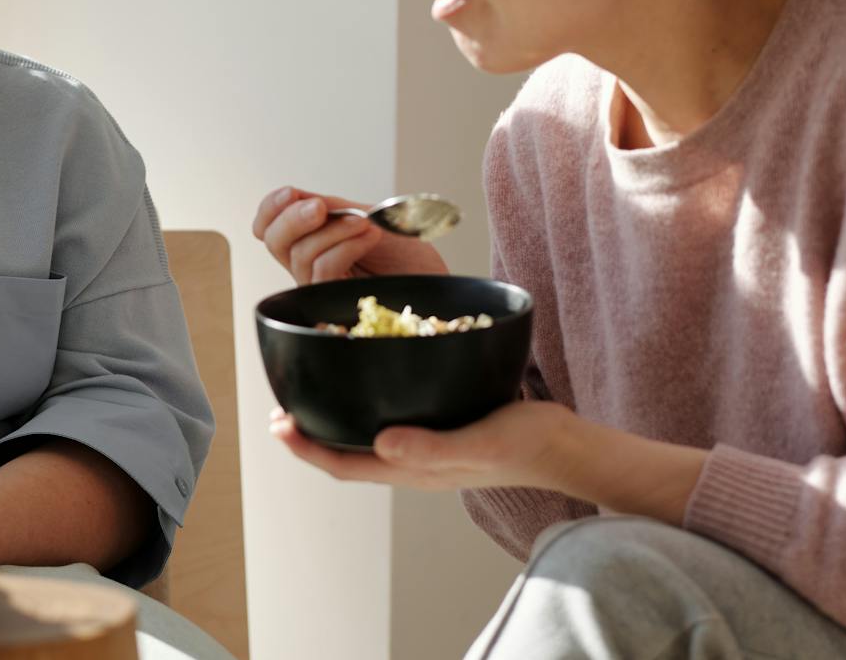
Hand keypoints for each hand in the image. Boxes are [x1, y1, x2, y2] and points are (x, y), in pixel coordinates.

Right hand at [252, 185, 449, 284]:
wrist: (439, 282)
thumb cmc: (409, 256)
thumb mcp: (368, 218)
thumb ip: (332, 209)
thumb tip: (296, 197)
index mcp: (313, 241)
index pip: (269, 227)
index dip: (270, 209)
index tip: (291, 192)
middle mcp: (310, 265)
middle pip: (274, 242)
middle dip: (292, 218)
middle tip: (321, 207)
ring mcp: (322, 287)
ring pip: (300, 255)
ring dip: (333, 230)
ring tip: (367, 224)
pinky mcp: (336, 303)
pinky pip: (323, 270)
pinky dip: (344, 246)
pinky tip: (369, 236)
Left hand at [271, 401, 708, 524]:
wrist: (568, 444)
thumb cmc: (528, 443)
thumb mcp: (482, 441)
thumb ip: (434, 447)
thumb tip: (382, 444)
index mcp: (415, 468)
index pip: (345, 464)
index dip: (306, 448)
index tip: (277, 425)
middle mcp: (415, 460)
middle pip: (348, 453)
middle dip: (312, 434)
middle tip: (282, 408)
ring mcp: (430, 445)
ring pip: (368, 437)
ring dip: (338, 419)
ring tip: (314, 394)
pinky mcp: (445, 426)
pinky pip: (396, 419)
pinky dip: (372, 402)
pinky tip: (372, 376)